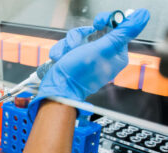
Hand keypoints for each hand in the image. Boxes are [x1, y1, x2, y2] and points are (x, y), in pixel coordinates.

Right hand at [29, 9, 149, 118]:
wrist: (57, 88)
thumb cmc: (79, 73)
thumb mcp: (101, 49)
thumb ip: (120, 33)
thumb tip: (142, 17)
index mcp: (116, 55)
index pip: (116, 31)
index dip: (106, 24)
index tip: (97, 24)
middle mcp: (102, 56)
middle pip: (94, 31)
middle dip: (80, 36)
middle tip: (75, 43)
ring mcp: (86, 57)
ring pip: (78, 37)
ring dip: (68, 44)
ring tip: (65, 55)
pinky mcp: (73, 59)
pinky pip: (68, 46)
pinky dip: (62, 51)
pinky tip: (59, 58)